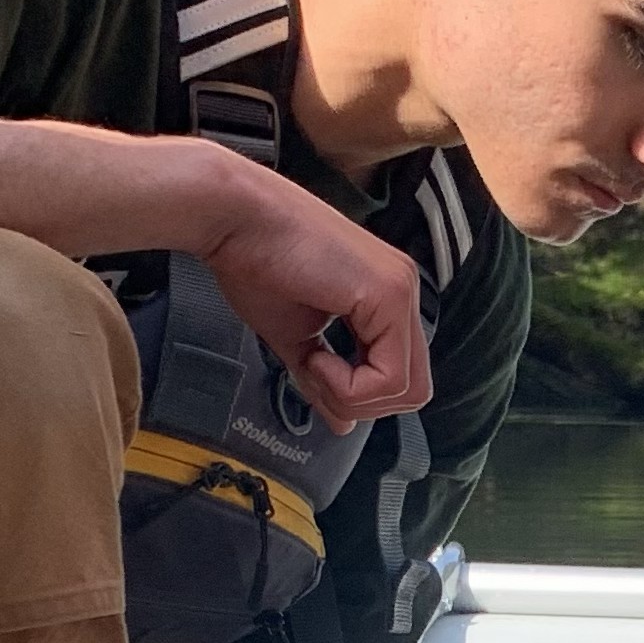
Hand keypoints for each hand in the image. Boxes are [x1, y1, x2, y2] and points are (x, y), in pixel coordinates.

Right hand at [191, 158, 427, 434]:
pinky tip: (315, 355)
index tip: (312, 371)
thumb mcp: (296, 337)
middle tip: (313, 372)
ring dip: (351, 393)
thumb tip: (344, 426)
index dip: (358, 395)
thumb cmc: (252, 262)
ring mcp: (401, 290)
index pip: (401, 377)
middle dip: (360, 401)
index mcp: (384, 298)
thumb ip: (325, 380)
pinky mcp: (389, 294)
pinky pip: (390, 377)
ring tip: (312, 358)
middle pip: (413, 390)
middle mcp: (403, 291)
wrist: (229, 217)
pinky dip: (349, 384)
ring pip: (406, 390)